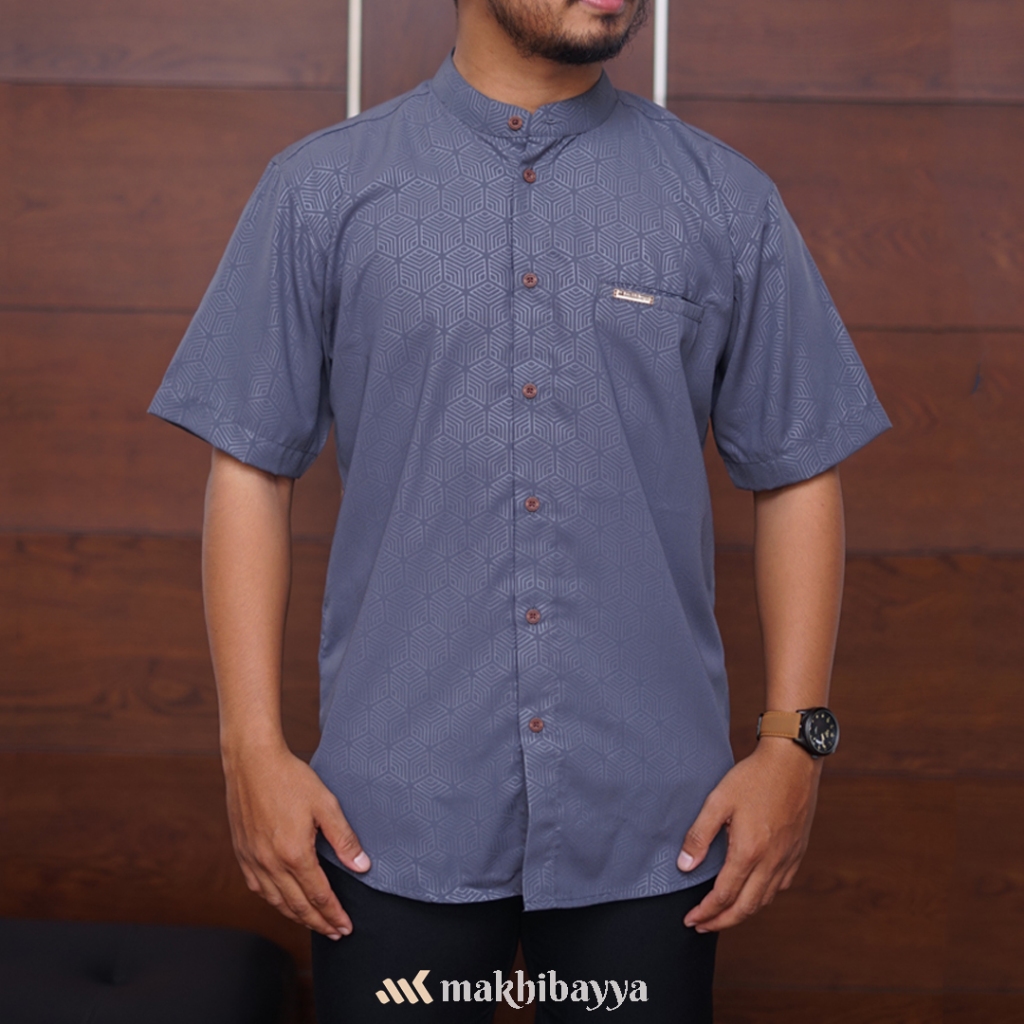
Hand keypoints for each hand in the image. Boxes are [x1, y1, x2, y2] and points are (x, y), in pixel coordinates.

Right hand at [222, 743, 369, 938]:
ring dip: (296, 917)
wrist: (252, 762)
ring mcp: (253, 860)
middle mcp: (270, 863)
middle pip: (297, 906)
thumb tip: (362, 867)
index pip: (318, 896)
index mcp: (294, 854)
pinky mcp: (242, 853)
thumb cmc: (290, 778)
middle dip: (318, 923)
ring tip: (313, 924)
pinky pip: (258, 889)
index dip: (334, 914)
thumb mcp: (325, 805)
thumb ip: (344, 839)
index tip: (346, 926)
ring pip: (275, 902)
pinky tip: (282, 902)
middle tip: (335, 934)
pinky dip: (273, 902)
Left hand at [677, 739, 820, 931]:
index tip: (690, 919)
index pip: (724, 896)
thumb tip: (684, 866)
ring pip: (765, 899)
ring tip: (724, 915)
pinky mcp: (797, 850)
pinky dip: (763, 897)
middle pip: (746, 907)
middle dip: (722, 922)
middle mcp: (771, 861)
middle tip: (702, 926)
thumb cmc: (753, 777)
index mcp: (749, 851)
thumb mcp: (718, 800)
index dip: (706, 912)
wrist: (792, 761)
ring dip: (743, 913)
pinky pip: (781, 885)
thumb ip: (699, 835)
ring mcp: (788, 858)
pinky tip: (754, 893)